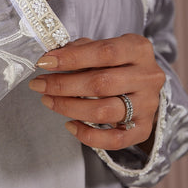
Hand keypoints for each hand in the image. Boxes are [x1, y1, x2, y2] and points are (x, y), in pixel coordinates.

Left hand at [28, 35, 165, 150]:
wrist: (143, 85)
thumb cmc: (117, 63)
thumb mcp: (103, 47)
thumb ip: (81, 50)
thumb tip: (51, 57)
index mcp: (138, 49)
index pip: (105, 52)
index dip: (72, 58)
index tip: (44, 62)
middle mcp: (148, 76)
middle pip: (102, 83)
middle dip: (64, 85)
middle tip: (39, 85)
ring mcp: (148, 104)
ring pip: (105, 111)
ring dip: (70, 108)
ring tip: (48, 101)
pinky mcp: (144, 129)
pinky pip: (114, 139)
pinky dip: (88, 136)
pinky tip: (70, 125)